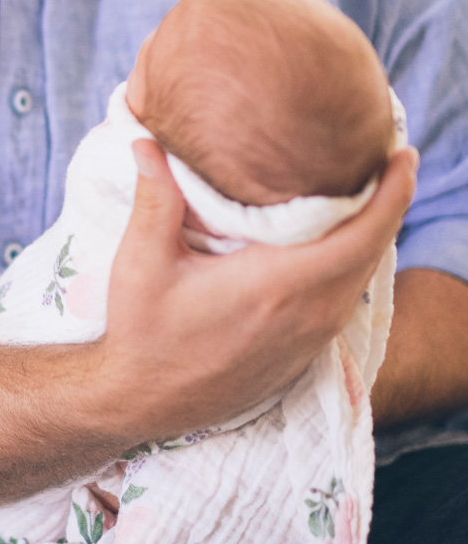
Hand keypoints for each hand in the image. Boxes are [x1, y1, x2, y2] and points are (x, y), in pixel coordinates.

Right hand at [95, 137, 416, 446]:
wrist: (144, 402)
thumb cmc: (142, 334)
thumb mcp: (140, 264)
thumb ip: (154, 200)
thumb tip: (147, 140)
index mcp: (275, 285)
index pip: (359, 234)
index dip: (391, 192)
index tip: (402, 154)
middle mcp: (306, 313)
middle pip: (373, 250)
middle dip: (388, 201)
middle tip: (386, 157)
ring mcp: (311, 336)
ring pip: (362, 273)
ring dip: (372, 232)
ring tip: (365, 189)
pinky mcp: (306, 350)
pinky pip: (347, 295)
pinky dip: (354, 260)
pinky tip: (336, 239)